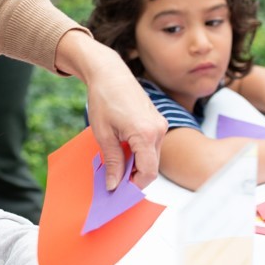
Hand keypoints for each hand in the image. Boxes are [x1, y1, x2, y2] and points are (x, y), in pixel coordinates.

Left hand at [61, 32, 166, 189]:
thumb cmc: (104, 99)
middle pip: (152, 167)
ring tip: (116, 165)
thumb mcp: (103, 135)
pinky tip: (123, 151)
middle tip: (114, 181)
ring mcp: (160, 125)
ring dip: (137, 165)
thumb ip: (113, 162)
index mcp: (146, 134)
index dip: (134, 186)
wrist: (110, 73)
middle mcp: (159, 130)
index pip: (148, 173)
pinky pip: (152, 146)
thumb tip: (114, 185)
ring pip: (153, 157)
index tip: (118, 191)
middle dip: (134, 177)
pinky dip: (140, 154)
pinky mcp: (158, 122)